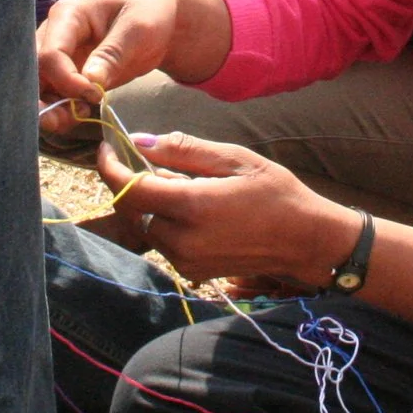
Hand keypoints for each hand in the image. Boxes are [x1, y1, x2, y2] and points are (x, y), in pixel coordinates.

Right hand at [34, 0, 231, 136]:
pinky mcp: (66, 74)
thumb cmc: (149, 14)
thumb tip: (91, 80)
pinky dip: (61, 109)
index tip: (95, 94)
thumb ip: (113, 54)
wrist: (158, 20)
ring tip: (76, 118)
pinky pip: (52, 96)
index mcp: (68, 15)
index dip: (66, 80)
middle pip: (34, 72)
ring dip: (51, 109)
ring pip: (38, 87)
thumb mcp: (138, 29)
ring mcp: (58, 55)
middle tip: (72, 117)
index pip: (50, 53)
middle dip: (46, 98)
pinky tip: (80, 114)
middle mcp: (54, 34)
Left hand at [96, 133, 359, 286]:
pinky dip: (165, 221)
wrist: (306, 241)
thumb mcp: (234, 159)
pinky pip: (162, 242)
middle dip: (132, 182)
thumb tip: (140, 140)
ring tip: (184, 183)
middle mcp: (182, 239)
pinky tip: (193, 207)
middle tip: (153, 160)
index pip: (128, 188)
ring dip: (150, 203)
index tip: (107, 147)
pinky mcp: (191, 272)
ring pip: (145, 226)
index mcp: (192, 207)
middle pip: (131, 208)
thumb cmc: (275, 192)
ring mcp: (185, 261)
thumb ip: (183, 150)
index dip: (110, 166)